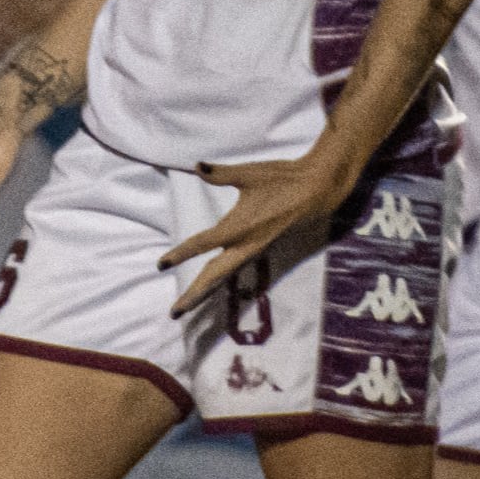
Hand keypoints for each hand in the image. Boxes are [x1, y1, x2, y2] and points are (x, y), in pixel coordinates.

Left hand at [155, 153, 354, 314]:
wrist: (318, 191)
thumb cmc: (284, 180)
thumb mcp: (249, 174)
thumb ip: (220, 173)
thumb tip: (197, 166)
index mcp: (239, 227)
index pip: (202, 244)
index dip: (180, 255)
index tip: (161, 265)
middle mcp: (246, 245)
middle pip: (214, 277)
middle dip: (194, 295)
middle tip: (174, 312)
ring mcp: (255, 250)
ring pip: (226, 277)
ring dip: (207, 292)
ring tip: (188, 306)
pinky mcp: (262, 249)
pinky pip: (237, 270)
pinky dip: (222, 281)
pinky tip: (214, 285)